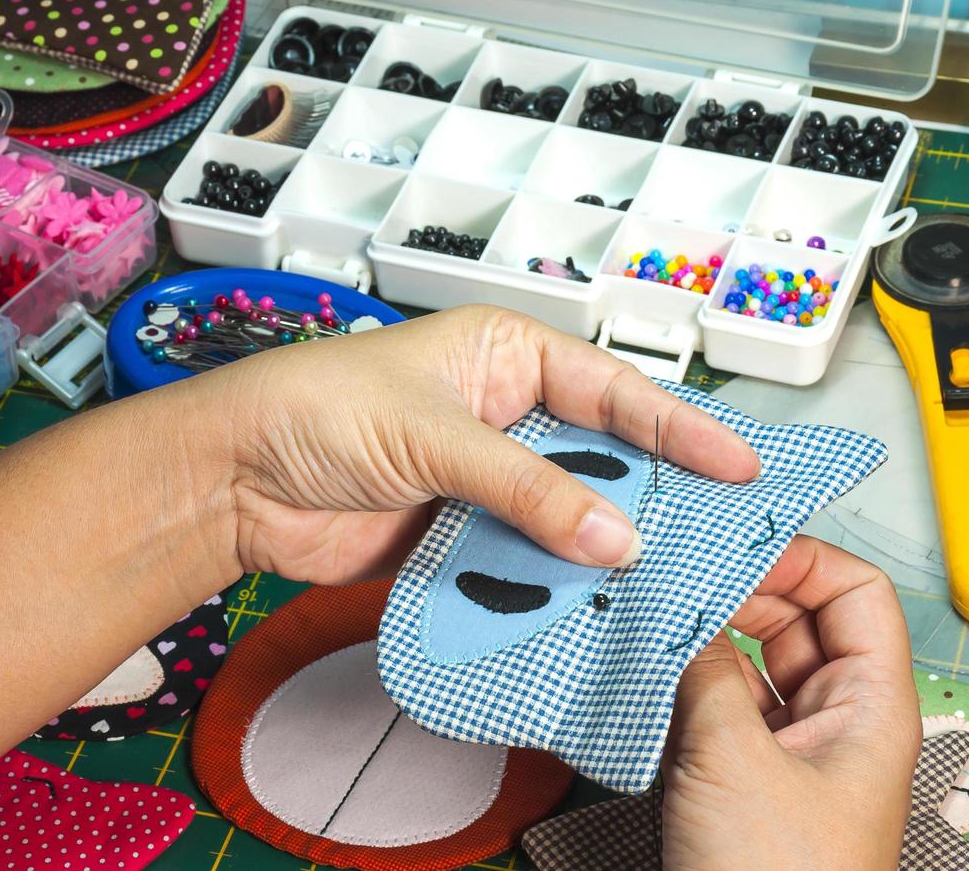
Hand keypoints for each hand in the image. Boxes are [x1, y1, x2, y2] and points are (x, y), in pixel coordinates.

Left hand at [204, 305, 759, 583]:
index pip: (612, 391)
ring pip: (564, 518)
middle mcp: (504, 414)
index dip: (677, 428)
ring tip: (660, 588)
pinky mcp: (457, 536)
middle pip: (598, 459)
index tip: (735, 465)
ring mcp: (483, 479)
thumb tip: (616, 537)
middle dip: (647, 500)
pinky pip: (519, 562)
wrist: (232, 481)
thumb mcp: (437, 437)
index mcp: (507, 357)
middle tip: (711, 539)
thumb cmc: (318, 410)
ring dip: (597, 554)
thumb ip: (529, 489)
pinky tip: (583, 611)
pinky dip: (545, 588)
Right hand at [662, 535, 921, 870]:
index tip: (730, 547)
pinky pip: (716, 704)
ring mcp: (785, 750)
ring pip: (748, 661)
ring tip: (646, 609)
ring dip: (701, 637)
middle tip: (671, 571)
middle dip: (737, 591)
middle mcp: (834, 719)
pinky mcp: (740, 778)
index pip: (856, 593)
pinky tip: (638, 664)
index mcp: (872, 707)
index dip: (801, 559)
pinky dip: (680, 681)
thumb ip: (704, 671)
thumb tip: (675, 603)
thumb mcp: (735, 762)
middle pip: (796, 619)